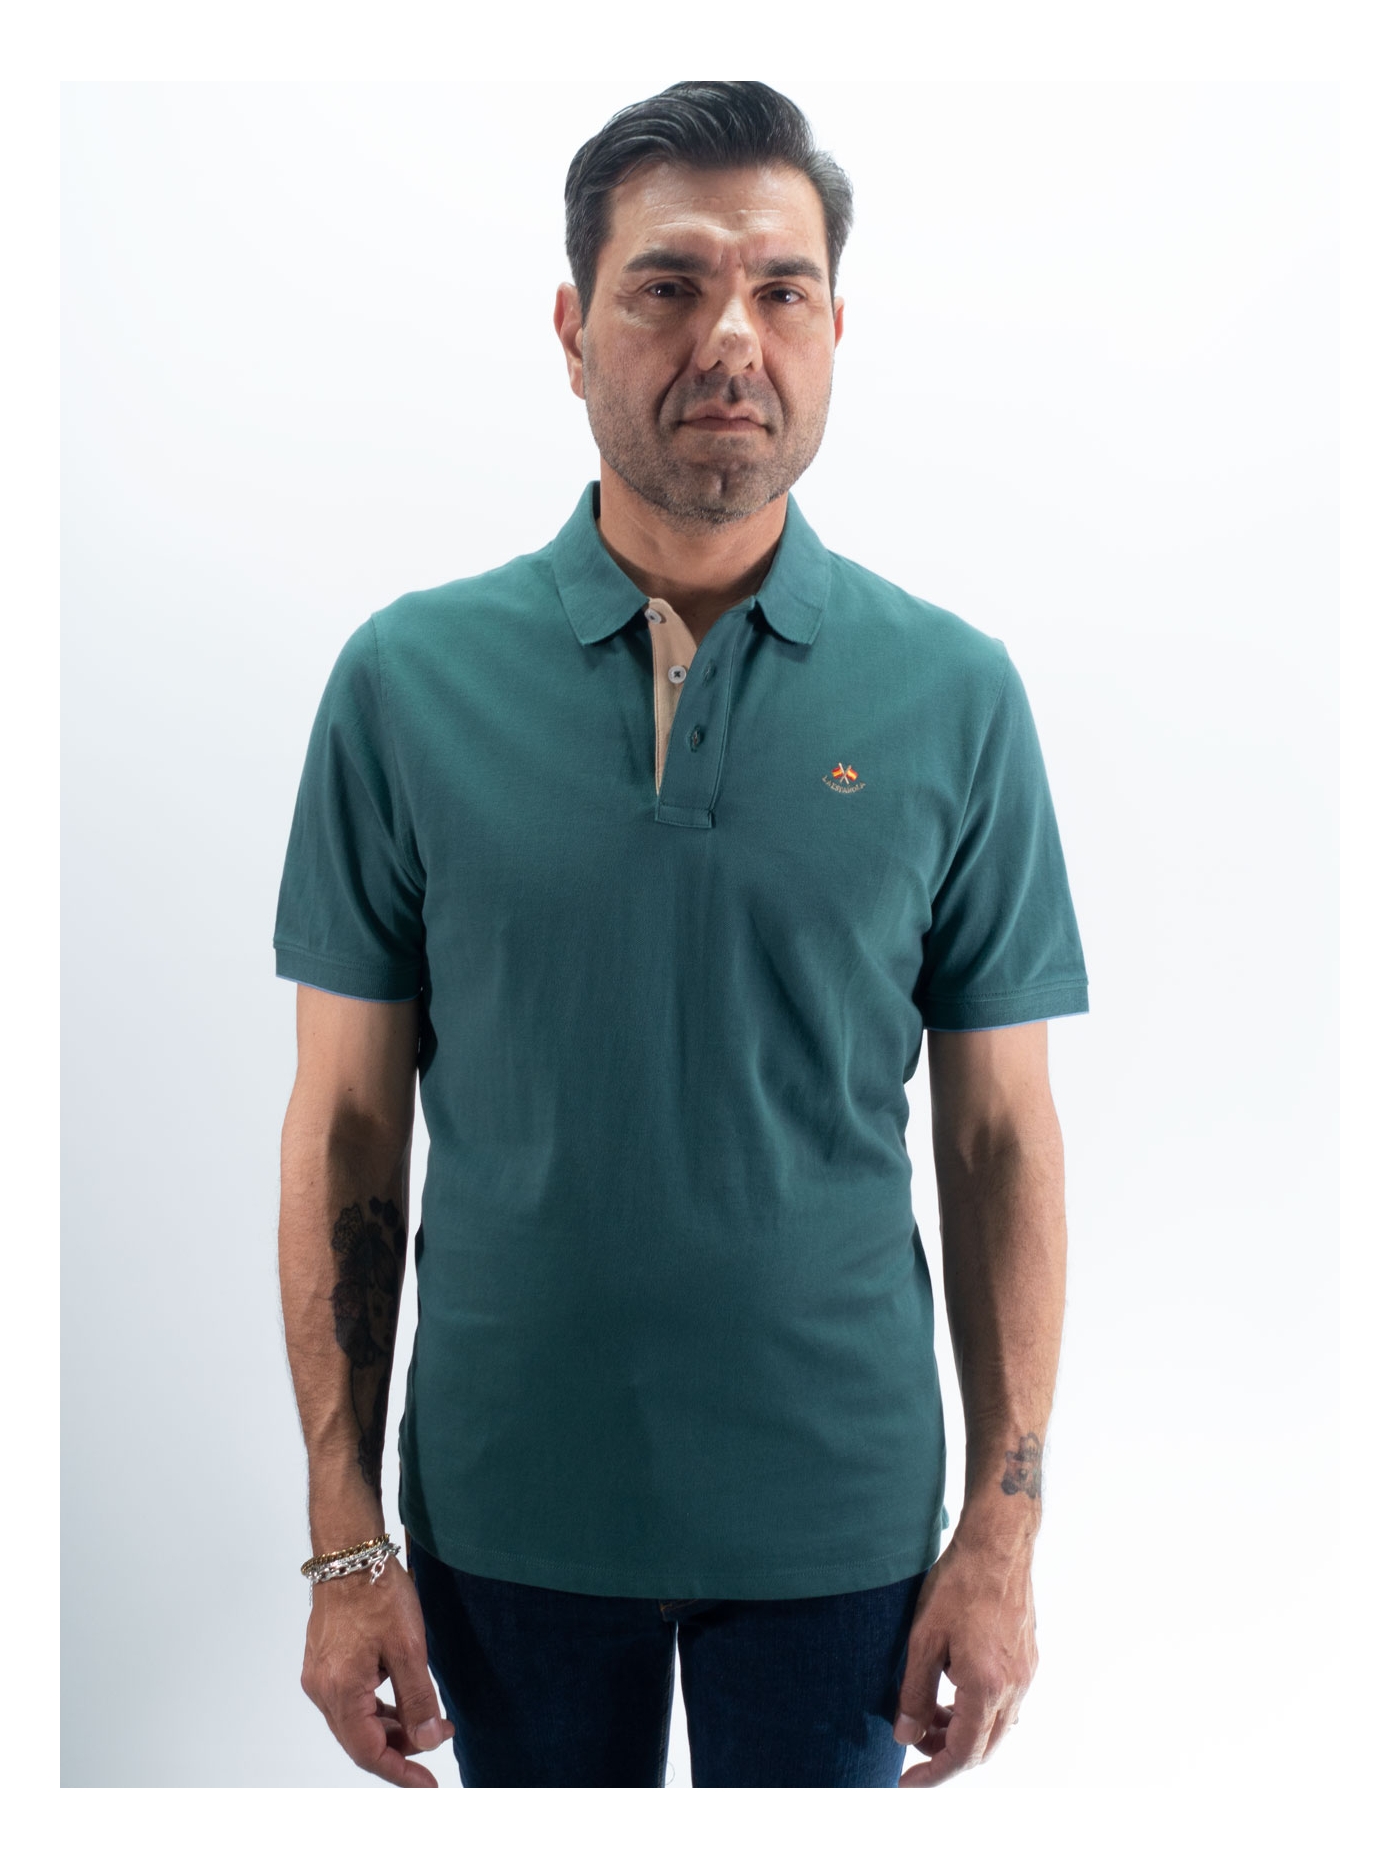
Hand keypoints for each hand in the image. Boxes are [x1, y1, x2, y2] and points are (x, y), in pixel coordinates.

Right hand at [300, 1557, 455, 1786]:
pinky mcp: (324, 1662)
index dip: (401, 1771)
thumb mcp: (409, 1648)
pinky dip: (376, 1707)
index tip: (428, 1785)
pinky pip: (351, 1700)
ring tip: (428, 1721)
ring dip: (390, 1727)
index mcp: (340, 1692)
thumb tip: (428, 1741)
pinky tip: (401, 1699)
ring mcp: (319, 1676)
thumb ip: (418, 1699)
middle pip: (360, 1740)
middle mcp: (322, 1690)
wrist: (350, 1553)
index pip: (369, 1752)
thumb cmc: (377, 1594)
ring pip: (355, 1721)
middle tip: (439, 1738)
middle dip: (401, 1748)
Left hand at [892, 1529, 1036, 1787]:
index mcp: (987, 1687)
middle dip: (945, 1754)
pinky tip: (953, 1689)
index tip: (906, 1784)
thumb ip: (913, 1693)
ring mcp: (1026, 1674)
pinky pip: (1005, 1703)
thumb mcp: (923, 1639)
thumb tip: (905, 1737)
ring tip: (927, 1714)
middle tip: (912, 1743)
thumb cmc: (958, 1585)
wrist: (998, 1544)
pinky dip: (977, 1709)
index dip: (932, 1774)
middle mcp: (1014, 1688)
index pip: (962, 1754)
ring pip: (995, 1726)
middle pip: (983, 1748)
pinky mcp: (1028, 1658)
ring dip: (962, 1731)